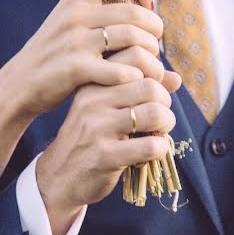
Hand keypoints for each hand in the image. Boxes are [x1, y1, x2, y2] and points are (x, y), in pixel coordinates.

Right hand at [6, 0, 166, 119]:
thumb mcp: (70, 21)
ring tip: (151, 64)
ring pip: (133, 39)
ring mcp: (74, 41)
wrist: (19, 84)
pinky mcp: (74, 68)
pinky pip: (119, 70)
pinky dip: (133, 76)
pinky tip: (134, 80)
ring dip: (150, 54)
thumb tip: (143, 1)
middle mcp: (75, 14)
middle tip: (156, 43)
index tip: (149, 6)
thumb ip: (99, 9)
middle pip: (135, 12)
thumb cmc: (54, 53)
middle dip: (154, 29)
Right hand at [36, 51, 179, 234]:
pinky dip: (161, 148)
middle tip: (160, 116)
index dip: (156, 73)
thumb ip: (138, 89)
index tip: (154, 92)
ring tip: (158, 132)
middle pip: (151, 86)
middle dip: (165, 102)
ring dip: (166, 124)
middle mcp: (93, 102)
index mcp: (92, 84)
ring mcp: (98, 129)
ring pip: (155, 114)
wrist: (58, 177)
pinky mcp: (106, 156)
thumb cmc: (87, 138)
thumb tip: (176, 77)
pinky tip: (153, 151)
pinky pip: (151, 146)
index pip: (135, 57)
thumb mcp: (103, 108)